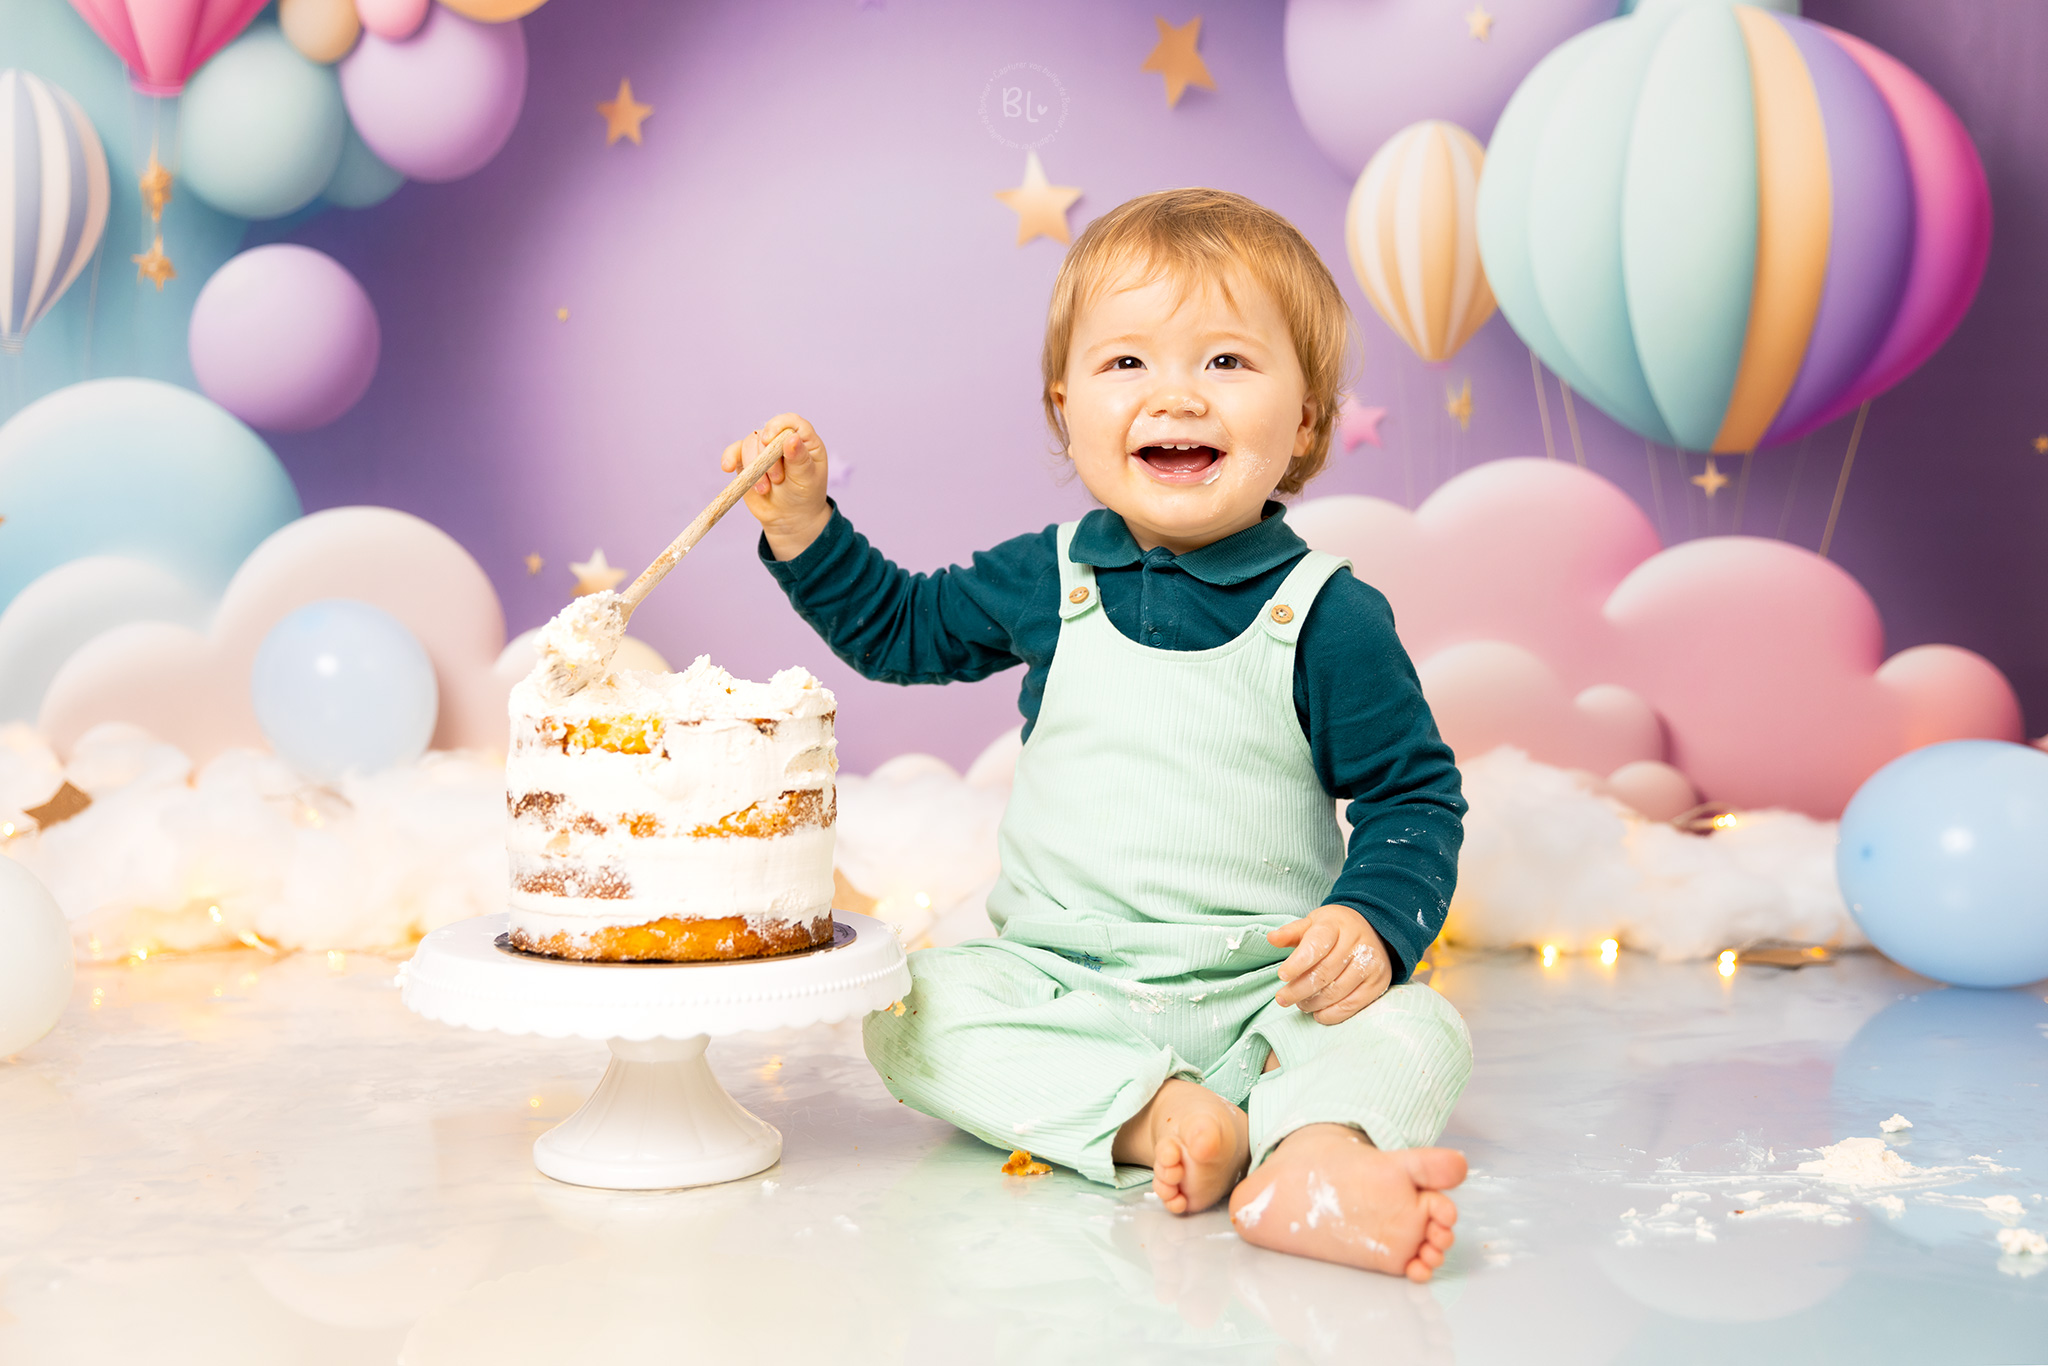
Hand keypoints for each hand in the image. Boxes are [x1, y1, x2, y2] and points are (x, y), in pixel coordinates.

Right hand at [720, 412, 830, 559]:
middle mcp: (782, 440)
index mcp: (804, 441)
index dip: (778, 426)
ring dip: (753, 467)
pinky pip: (734, 452)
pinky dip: (729, 457)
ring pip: (749, 443)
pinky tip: (727, 467)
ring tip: (764, 489)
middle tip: (777, 480)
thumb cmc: (804, 496)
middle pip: (766, 433)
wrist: (790, 517)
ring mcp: (763, 450)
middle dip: (766, 457)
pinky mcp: (747, 461)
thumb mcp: (807, 479)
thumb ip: (799, 458)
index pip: (791, 422)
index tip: (769, 440)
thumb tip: (791, 437)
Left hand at [1270, 906, 1392, 1024]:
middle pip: (1324, 973)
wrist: (1372, 930)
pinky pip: (1352, 1005)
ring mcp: (1371, 963)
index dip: (1297, 963)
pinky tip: (1318, 1013)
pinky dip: (1332, 1013)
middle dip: (1299, 990)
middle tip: (1282, 999)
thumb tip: (1271, 939)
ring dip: (1313, 1002)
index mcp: (1336, 924)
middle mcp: (1357, 942)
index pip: (1316, 946)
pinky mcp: (1378, 982)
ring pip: (1336, 992)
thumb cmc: (1334, 930)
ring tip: (1300, 1004)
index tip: (1282, 976)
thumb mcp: (1312, 924)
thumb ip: (1291, 933)